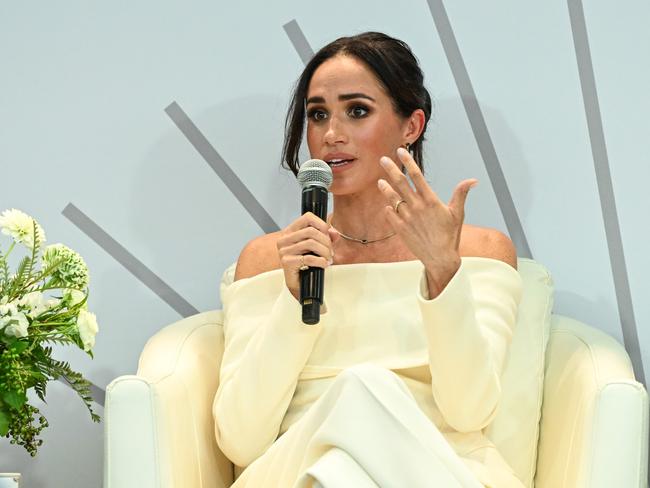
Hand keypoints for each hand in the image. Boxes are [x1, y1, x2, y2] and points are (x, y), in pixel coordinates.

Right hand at [276, 212, 338, 300]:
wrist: (299, 284)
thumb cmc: (306, 265)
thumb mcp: (318, 248)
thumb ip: (327, 238)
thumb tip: (334, 232)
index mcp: (290, 232)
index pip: (307, 217)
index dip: (322, 224)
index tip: (328, 235)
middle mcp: (284, 239)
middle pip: (311, 231)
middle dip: (326, 242)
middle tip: (330, 252)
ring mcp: (284, 250)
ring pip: (311, 243)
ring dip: (325, 252)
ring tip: (328, 259)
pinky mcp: (286, 262)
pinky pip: (308, 258)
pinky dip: (320, 261)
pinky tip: (324, 264)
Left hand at [378, 147, 476, 297]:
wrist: (440, 259)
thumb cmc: (450, 236)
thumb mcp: (457, 213)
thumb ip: (461, 194)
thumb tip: (473, 180)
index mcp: (431, 201)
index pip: (417, 176)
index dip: (408, 162)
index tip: (401, 151)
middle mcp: (417, 207)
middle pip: (401, 183)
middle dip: (391, 169)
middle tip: (383, 159)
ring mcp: (407, 218)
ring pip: (393, 198)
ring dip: (385, 188)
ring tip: (380, 181)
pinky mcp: (401, 229)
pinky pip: (391, 215)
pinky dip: (389, 209)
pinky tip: (387, 205)